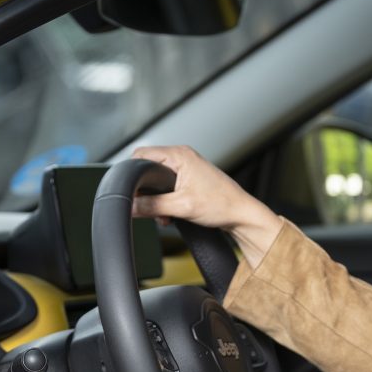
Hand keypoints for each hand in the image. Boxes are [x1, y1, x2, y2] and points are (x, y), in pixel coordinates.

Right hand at [131, 145, 282, 267]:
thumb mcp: (181, 207)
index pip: (141, 155)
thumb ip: (152, 205)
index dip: (132, 174)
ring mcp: (186, 168)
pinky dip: (166, 203)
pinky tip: (171, 215)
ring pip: (157, 182)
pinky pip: (167, 188)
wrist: (241, 215)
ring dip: (156, 201)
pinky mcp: (189, 180)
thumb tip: (130, 206)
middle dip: (146, 192)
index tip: (130, 192)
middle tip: (150, 208)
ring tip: (165, 216)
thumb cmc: (222, 205)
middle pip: (147, 169)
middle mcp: (182, 157)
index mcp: (180, 155)